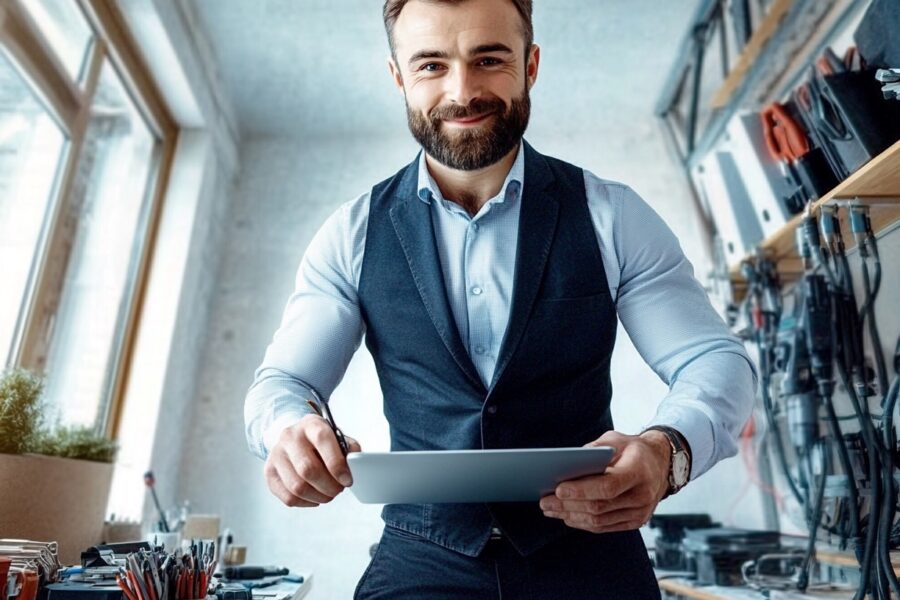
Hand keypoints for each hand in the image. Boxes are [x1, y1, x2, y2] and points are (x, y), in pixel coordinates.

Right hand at [263, 414, 360, 507]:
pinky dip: (306, 503)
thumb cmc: (320, 441)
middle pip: (308, 469)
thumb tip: (356, 464)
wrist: (294, 438)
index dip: (337, 464)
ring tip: (328, 494)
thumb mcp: (336, 436)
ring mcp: (276, 454)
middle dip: (328, 486)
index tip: (347, 480)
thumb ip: (349, 448)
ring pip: (297, 487)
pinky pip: (288, 497)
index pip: (322, 440)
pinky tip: (315, 497)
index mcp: (310, 424)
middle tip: (339, 490)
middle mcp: (289, 436)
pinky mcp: (269, 472)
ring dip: (318, 497)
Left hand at [539, 430, 670, 532]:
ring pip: (599, 521)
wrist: (660, 463)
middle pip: (599, 506)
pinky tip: (567, 516)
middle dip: (568, 505)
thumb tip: (566, 464)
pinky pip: (605, 527)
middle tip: (545, 501)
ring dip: (571, 516)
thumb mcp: (615, 440)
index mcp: (639, 471)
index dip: (581, 490)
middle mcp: (642, 495)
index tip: (558, 489)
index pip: (607, 486)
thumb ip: (593, 451)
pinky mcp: (635, 521)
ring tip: (550, 509)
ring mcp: (640, 512)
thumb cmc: (633, 449)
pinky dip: (583, 523)